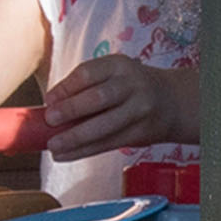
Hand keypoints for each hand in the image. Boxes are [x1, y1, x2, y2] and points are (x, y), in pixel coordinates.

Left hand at [42, 54, 196, 160]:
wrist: (173, 101)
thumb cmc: (130, 88)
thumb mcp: (113, 75)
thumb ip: (85, 87)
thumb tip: (47, 109)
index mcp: (119, 65)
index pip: (88, 73)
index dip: (66, 88)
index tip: (48, 101)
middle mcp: (132, 85)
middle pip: (99, 98)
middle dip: (71, 110)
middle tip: (50, 121)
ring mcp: (140, 109)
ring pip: (105, 125)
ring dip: (76, 137)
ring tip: (54, 146)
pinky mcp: (142, 132)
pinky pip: (110, 143)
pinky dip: (85, 151)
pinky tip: (67, 155)